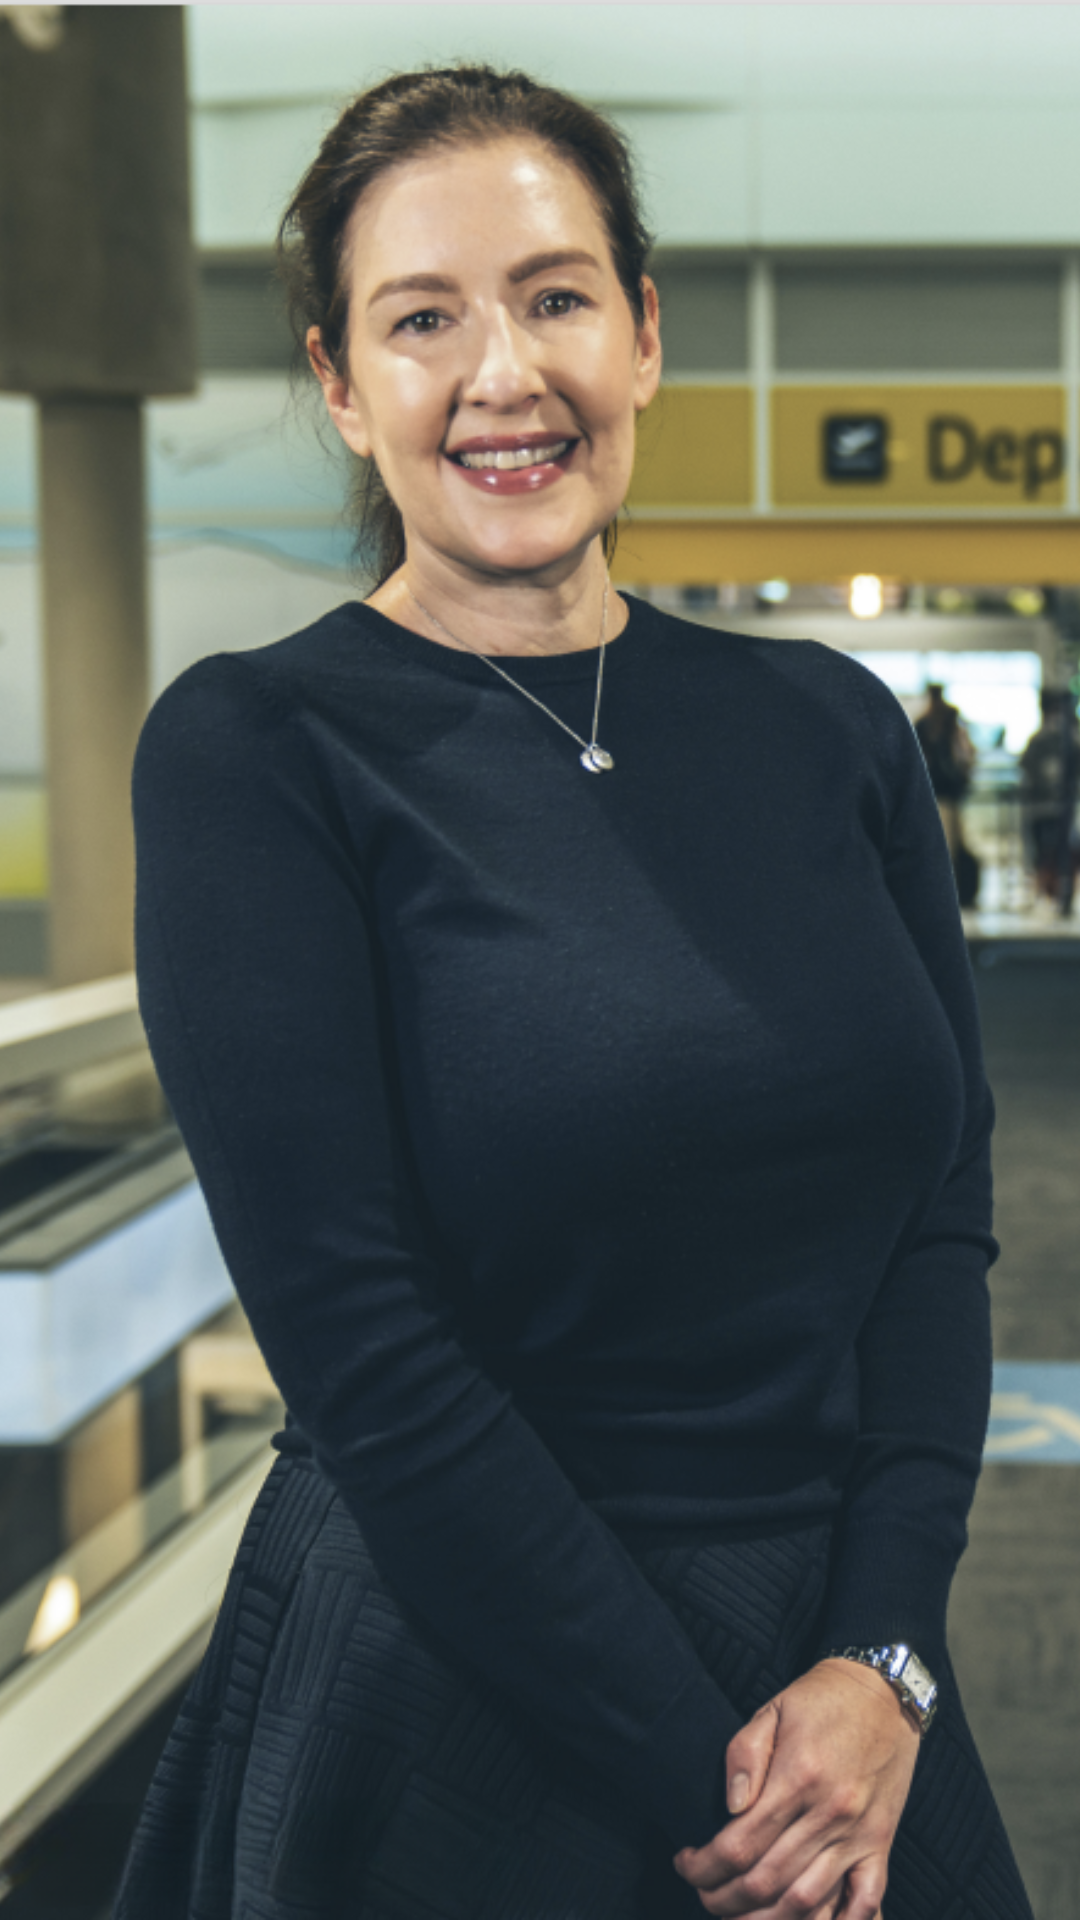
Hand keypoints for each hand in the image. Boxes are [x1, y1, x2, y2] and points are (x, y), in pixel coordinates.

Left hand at [672, 1659, 919, 1916]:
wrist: (885, 1691)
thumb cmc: (822, 1699)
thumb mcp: (773, 1709)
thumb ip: (745, 1754)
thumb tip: (731, 1806)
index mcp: (798, 1777)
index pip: (739, 1844)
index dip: (704, 1866)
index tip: (685, 1864)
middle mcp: (829, 1814)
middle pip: (766, 1881)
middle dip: (724, 1899)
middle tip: (704, 1894)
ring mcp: (858, 1835)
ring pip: (806, 1902)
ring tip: (737, 1917)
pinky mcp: (880, 1844)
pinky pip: (865, 1902)